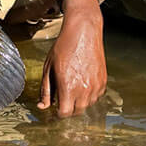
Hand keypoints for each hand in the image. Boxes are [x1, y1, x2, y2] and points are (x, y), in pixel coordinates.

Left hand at [38, 0, 106, 115]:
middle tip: (62, 99)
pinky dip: (90, 95)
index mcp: (68, 87)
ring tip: (72, 88)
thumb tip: (42, 106)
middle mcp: (84, 89)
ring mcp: (95, 85)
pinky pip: (96, 96)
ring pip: (88, 105)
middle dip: (68, 108)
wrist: (83, 32)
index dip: (58, 113)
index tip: (55, 109)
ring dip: (79, 102)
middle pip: (76, 112)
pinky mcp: (103, 80)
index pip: (64, 113)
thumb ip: (46, 89)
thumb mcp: (48, 68)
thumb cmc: (64, 47)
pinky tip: (82, 84)